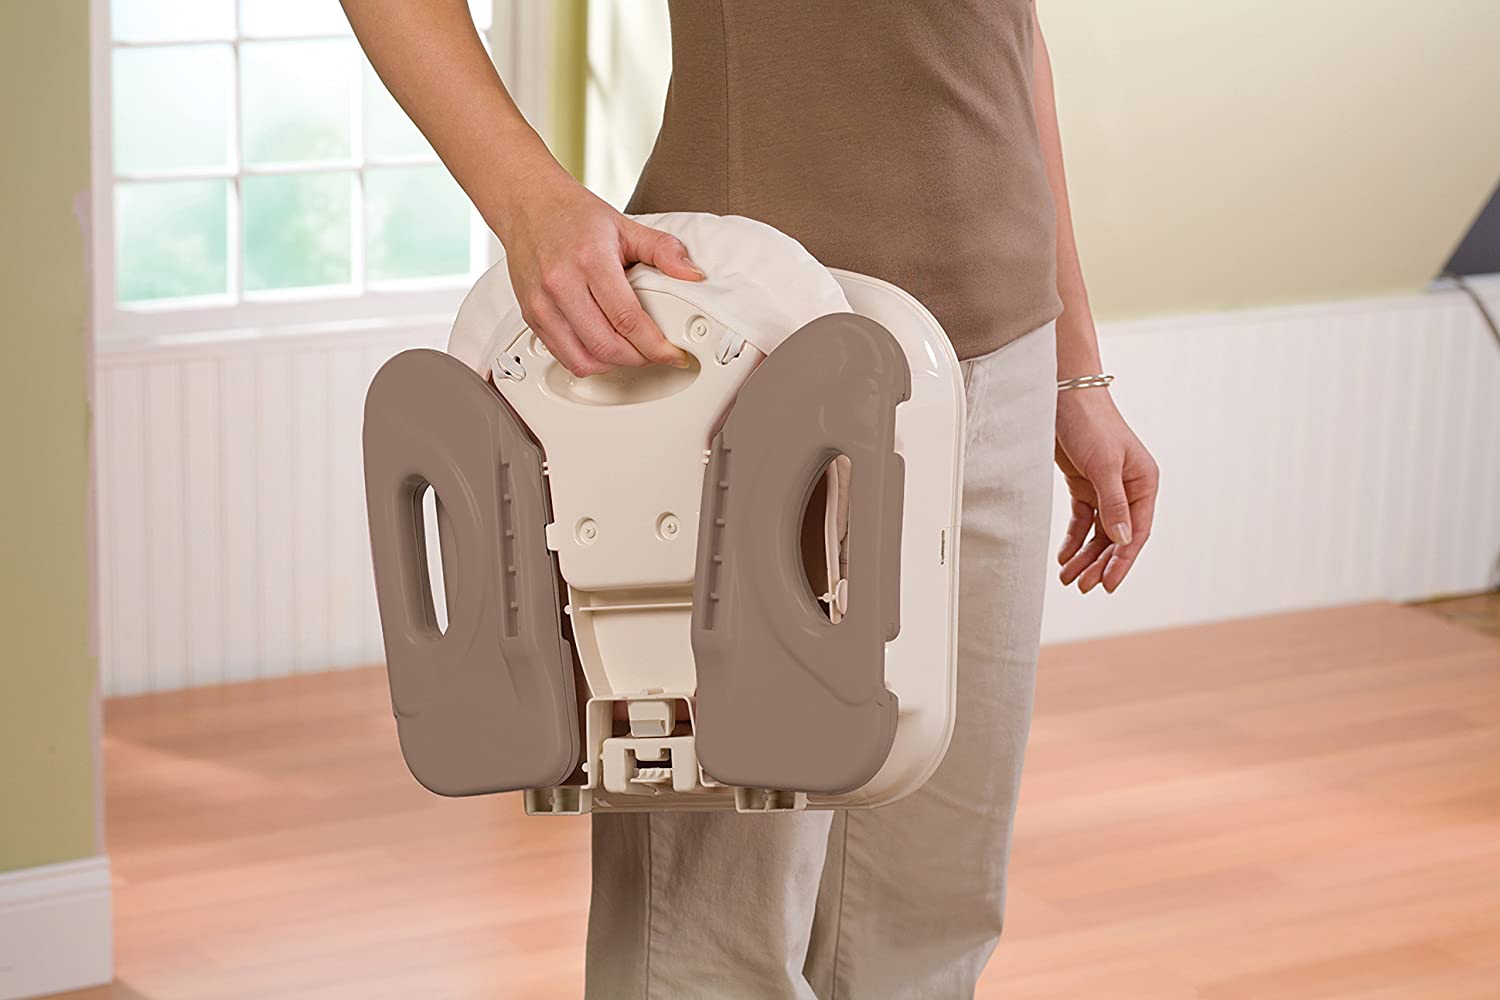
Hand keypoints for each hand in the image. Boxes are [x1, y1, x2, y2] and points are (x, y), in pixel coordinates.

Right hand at [494, 168, 704, 375]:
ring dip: (613, 365)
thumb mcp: (624, 225)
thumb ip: (662, 250)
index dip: (655, 346)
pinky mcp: (531, 316)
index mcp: (590, 262)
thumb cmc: (572, 215)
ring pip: (582, 360)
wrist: (527, 203)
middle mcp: (561, 285)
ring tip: (631, 352)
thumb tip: (692, 274)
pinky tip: (603, 347)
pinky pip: (562, 356)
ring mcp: (542, 304)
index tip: (673, 353)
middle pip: (606, 347)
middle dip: (639, 359)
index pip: (628, 319)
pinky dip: (588, 360)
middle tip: (656, 353)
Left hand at [1054, 389, 1158, 593]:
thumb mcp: (1104, 465)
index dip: (1122, 561)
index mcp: (1144, 483)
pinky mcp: (1084, 484)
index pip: (1137, 532)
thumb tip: (1122, 541)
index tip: (1107, 585)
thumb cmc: (1090, 423)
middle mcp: (1129, 488)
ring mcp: (1106, 487)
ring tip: (1068, 577)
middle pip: (1116, 537)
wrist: (1064, 394)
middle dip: (1100, 563)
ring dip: (1085, 555)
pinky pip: (1083, 520)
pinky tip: (1064, 556)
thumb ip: (1113, 504)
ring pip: (1099, 532)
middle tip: (1081, 586)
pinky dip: (1074, 539)